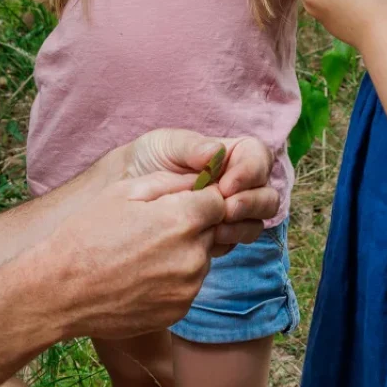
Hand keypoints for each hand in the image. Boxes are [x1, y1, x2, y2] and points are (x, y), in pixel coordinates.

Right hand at [40, 171, 227, 340]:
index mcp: (183, 219)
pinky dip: (171, 280)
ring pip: (200, 260)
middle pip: (212, 231)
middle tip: (152, 231)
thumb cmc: (86, 235)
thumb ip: (170, 182)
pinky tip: (140, 277)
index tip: (178, 204)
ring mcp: (188, 287)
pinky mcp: (179, 310)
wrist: (60, 291)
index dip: (200, 199)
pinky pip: (186, 286)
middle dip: (191, 227)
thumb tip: (201, 178)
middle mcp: (193, 255)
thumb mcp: (122, 192)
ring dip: (181, 254)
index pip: (220, 201)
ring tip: (141, 256)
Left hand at [123, 128, 277, 252]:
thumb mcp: (164, 144)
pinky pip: (235, 242)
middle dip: (252, 203)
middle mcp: (238, 184)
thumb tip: (216, 154)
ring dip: (243, 226)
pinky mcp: (218, 235)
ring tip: (216, 228)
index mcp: (231, 155)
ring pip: (257, 222)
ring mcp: (231, 212)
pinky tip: (206, 241)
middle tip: (226, 209)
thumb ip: (191, 147)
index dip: (251, 172)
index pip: (259, 158)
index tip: (226, 185)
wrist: (119, 190)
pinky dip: (226, 242)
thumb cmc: (145, 159)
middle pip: (267, 194)